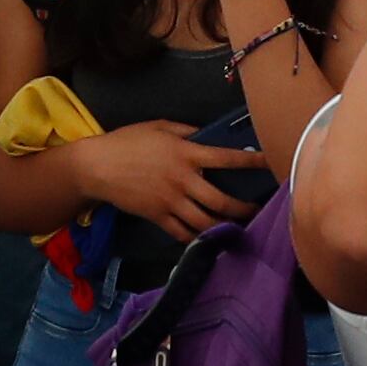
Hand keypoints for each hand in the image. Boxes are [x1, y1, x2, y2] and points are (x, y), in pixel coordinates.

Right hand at [71, 120, 268, 242]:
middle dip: (243, 208)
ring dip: (225, 227)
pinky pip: (183, 233)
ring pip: (206, 222)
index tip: (269, 163)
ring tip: (240, 228)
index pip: (227, 158)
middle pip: (222, 201)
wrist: (97, 167)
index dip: (251, 161)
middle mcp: (183, 180)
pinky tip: (210, 239)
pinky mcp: (158, 217)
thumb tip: (206, 135)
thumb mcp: (158, 126)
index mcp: (186, 153)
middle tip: (257, 210)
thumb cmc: (127, 141)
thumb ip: (186, 131)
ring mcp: (171, 201)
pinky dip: (198, 238)